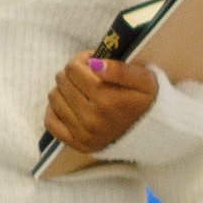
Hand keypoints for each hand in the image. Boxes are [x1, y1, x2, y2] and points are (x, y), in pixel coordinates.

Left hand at [41, 48, 160, 157]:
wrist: (152, 133)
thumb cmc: (146, 102)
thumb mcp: (144, 80)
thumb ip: (121, 69)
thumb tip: (94, 63)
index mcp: (107, 100)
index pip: (74, 68)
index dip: (82, 59)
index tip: (93, 62)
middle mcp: (92, 118)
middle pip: (62, 81)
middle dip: (73, 72)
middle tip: (87, 74)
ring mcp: (83, 133)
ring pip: (54, 97)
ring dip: (64, 88)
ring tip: (80, 88)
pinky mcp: (77, 143)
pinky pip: (50, 122)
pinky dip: (54, 109)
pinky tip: (68, 103)